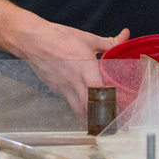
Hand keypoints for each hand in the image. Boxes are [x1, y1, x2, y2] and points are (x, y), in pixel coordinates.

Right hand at [7, 19, 127, 114]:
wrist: (32, 40)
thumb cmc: (59, 37)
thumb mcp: (87, 38)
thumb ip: (109, 41)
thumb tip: (125, 35)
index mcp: (85, 66)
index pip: (99, 90)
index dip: (110, 100)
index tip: (119, 104)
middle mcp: (74, 79)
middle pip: (89, 105)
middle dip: (100, 115)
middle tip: (112, 119)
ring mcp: (64, 87)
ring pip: (78, 109)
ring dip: (90, 116)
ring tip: (100, 122)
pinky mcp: (56, 90)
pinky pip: (69, 102)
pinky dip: (78, 108)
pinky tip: (84, 108)